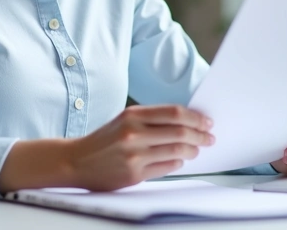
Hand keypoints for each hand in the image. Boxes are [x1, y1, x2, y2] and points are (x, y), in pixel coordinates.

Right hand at [68, 105, 214, 190]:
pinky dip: (178, 163)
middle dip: (200, 135)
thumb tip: (186, 121)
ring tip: (197, 150)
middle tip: (209, 137)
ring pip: (176, 151)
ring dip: (192, 150)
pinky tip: (180, 160)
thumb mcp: (125, 120)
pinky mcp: (134, 174)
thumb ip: (152, 119)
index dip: (195, 118)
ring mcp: (134, 155)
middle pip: (180, 132)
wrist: (77, 160)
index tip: (207, 122)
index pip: (174, 113)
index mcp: (132, 115)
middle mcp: (133, 133)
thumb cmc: (105, 139)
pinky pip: (166, 167)